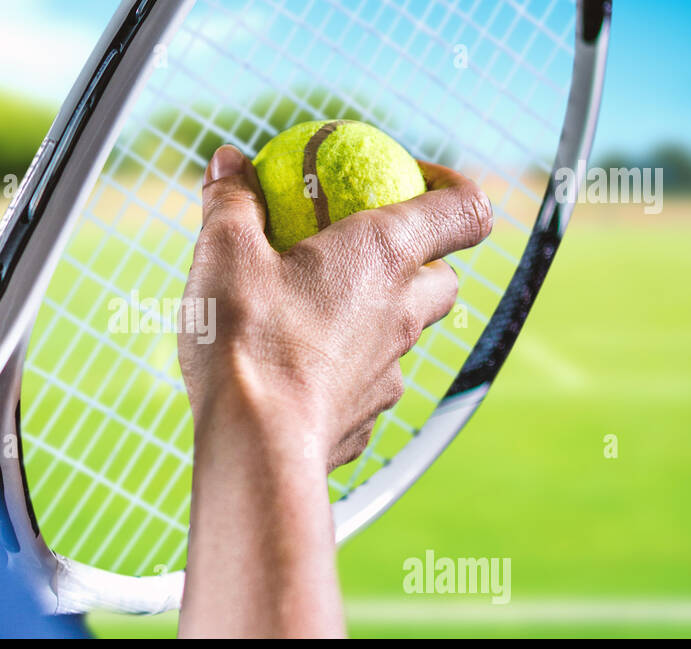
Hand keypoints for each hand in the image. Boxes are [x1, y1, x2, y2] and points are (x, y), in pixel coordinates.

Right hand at [179, 144, 491, 469]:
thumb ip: (232, 201)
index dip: (453, 187)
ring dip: (375, 317)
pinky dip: (342, 369)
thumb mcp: (225, 252)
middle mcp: (402, 313)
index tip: (412, 179)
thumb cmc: (248, 339)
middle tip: (359, 253)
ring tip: (313, 313)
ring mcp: (390, 373)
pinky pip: (365, 384)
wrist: (255, 445)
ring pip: (404, 335)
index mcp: (383, 254)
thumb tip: (228, 161)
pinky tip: (293, 370)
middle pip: (443, 279)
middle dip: (418, 261)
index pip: (465, 209)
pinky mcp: (366, 419)